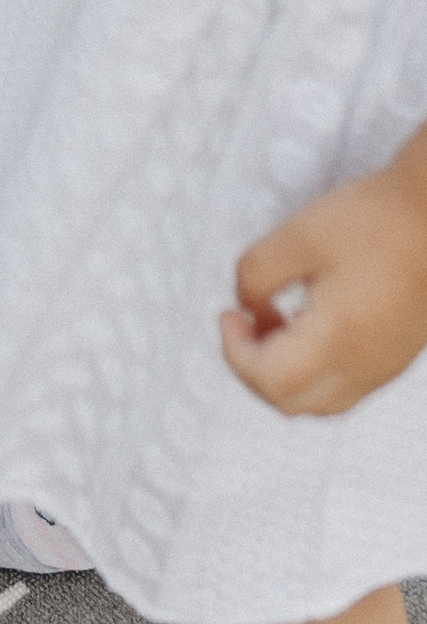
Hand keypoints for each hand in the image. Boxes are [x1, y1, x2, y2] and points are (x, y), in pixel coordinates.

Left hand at [220, 150, 426, 415]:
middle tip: (242, 323)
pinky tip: (307, 319)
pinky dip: (314, 367)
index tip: (227, 314)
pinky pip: (346, 384)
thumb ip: (256, 273)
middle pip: (294, 403)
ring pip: (321, 400)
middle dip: (254, 368)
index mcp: (339, 342)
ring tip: (272, 318)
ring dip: (285, 371)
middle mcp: (366, 368)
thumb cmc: (375, 220)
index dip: (235, 352)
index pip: (272, 382)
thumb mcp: (297, 236)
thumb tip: (245, 302)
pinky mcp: (396, 355)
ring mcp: (385, 367)